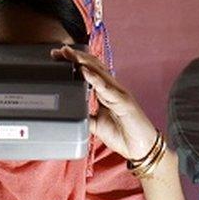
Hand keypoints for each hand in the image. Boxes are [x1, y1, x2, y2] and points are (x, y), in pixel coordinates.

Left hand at [50, 45, 157, 159]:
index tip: (57, 57)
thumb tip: (68, 113)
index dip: (74, 62)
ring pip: (99, 72)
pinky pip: (107, 88)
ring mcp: (118, 93)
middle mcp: (112, 89)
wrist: (140, 148)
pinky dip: (94, 78)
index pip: (89, 71)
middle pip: (93, 66)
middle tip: (59, 51)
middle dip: (76, 57)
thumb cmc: (122, 135)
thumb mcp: (96, 125)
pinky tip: (84, 71)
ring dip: (83, 62)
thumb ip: (84, 116)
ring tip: (69, 54)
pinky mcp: (124, 102)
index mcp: (106, 92)